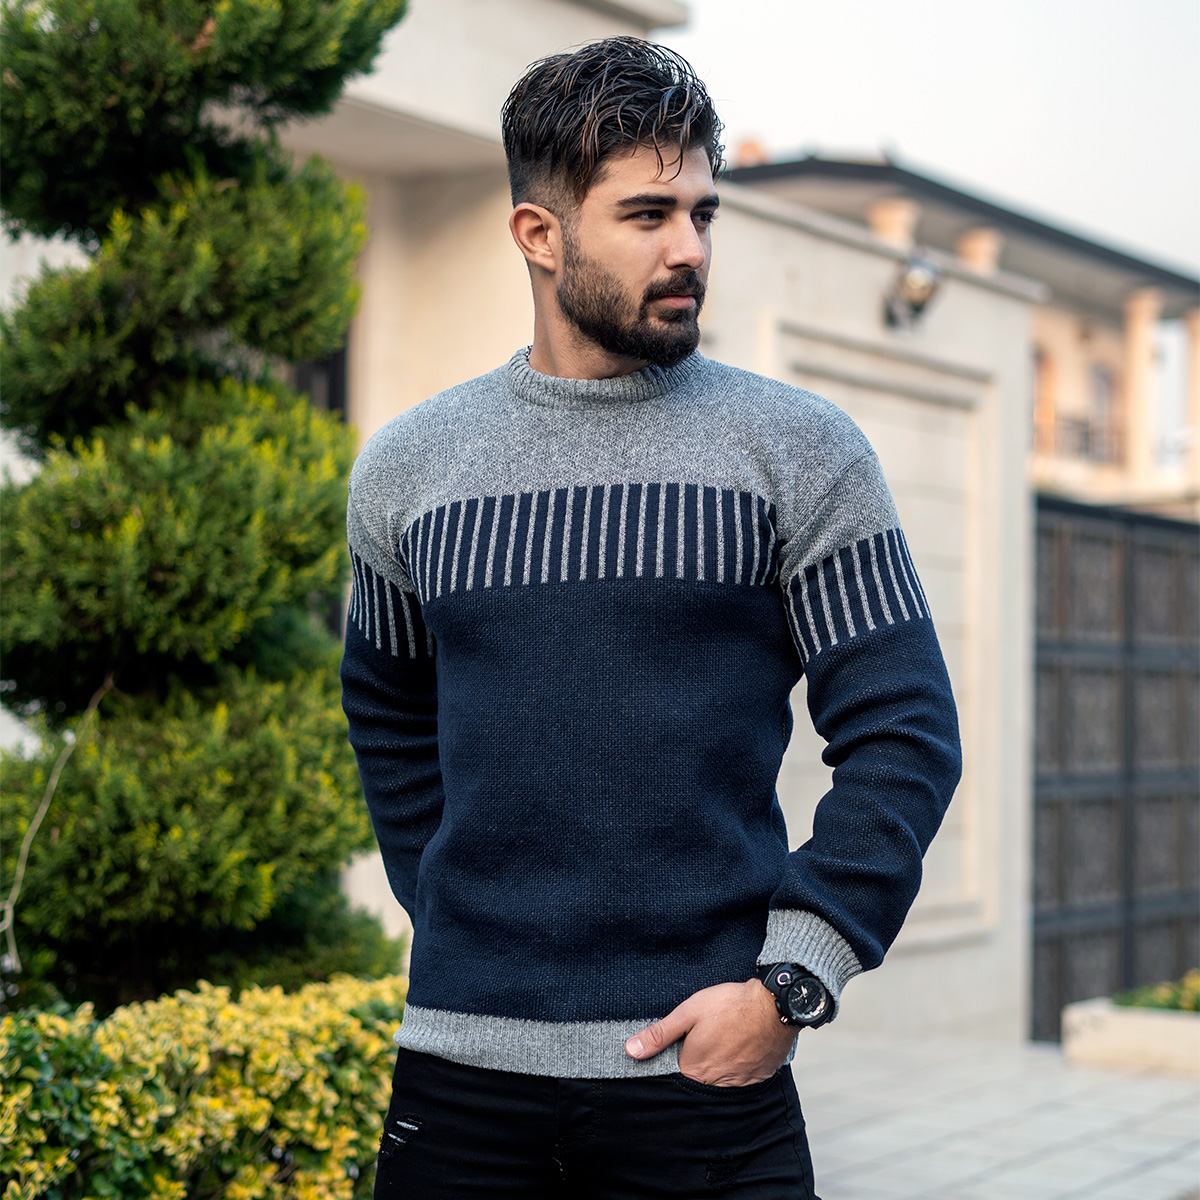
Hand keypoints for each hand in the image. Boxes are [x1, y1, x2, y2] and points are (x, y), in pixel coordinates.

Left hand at [624, 979, 797, 1086]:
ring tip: (722, 1041)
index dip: (674, 1058)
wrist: (774, 1005)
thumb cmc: (730, 1005)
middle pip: (696, 1079)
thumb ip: (660, 1034)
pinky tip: (738, 1047)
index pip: (674, 1075)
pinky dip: (736, 1066)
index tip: (678, 1045)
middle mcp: (715, 1083)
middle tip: (704, 1039)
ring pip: (718, 1080)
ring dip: (716, 1065)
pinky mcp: (757, 1078)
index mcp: (694, 1069)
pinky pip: (740, 1079)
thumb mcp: (689, 1012)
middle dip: (696, 1062)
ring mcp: (738, 1083)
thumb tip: (631, 1050)